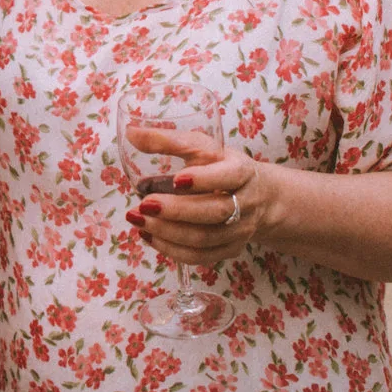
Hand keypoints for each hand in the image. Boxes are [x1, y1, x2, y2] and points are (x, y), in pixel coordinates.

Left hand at [125, 139, 264, 268]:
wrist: (260, 198)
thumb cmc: (222, 166)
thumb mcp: (203, 148)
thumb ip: (169, 141)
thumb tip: (131, 134)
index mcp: (242, 172)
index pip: (228, 176)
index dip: (204, 180)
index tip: (176, 180)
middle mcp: (246, 204)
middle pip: (214, 212)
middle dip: (177, 211)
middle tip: (143, 205)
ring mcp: (240, 231)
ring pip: (205, 239)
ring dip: (168, 232)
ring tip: (138, 220)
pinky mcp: (230, 250)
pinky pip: (201, 256)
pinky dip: (172, 249)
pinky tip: (149, 236)